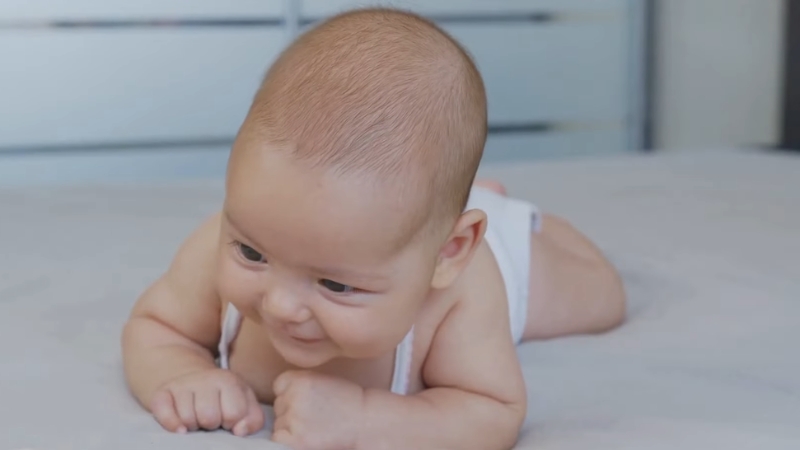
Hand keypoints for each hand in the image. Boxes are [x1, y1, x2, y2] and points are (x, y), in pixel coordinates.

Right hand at [150, 369, 264, 435]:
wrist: (195, 379)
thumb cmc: (225, 398)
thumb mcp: (246, 404)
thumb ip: (253, 419)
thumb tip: (239, 431)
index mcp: (229, 381)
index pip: (234, 413)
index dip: (232, 423)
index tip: (228, 419)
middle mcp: (204, 379)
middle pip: (209, 417)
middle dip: (211, 425)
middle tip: (211, 419)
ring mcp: (181, 385)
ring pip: (187, 420)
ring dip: (193, 426)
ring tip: (197, 418)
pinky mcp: (161, 393)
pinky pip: (164, 415)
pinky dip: (171, 425)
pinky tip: (180, 427)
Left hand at [272, 370, 365, 449]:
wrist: (366, 422)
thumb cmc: (349, 402)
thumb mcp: (323, 380)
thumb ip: (301, 384)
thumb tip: (281, 395)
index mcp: (301, 378)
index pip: (279, 386)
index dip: (290, 394)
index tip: (306, 400)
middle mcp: (294, 395)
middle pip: (279, 405)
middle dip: (291, 411)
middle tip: (314, 416)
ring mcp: (293, 417)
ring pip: (279, 423)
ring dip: (290, 426)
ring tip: (314, 426)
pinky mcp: (295, 437)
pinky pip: (278, 438)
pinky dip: (289, 439)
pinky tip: (308, 436)